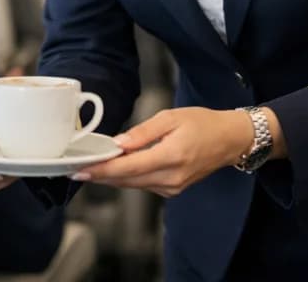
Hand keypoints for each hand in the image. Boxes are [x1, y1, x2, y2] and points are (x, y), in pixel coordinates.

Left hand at [71, 107, 254, 197]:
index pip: (129, 167)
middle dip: (101, 175)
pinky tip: (117, 169)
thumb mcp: (171, 117)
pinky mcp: (173, 189)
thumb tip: (118, 143)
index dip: (103, 170)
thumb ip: (143, 132)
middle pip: (127, 180)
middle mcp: (171, 177)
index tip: (82, 170)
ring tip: (91, 167)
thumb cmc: (203, 123)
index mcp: (171, 156)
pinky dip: (128, 178)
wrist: (229, 140)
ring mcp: (173, 187)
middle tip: (77, 168)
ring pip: (134, 185)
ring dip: (112, 177)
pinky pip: (144, 185)